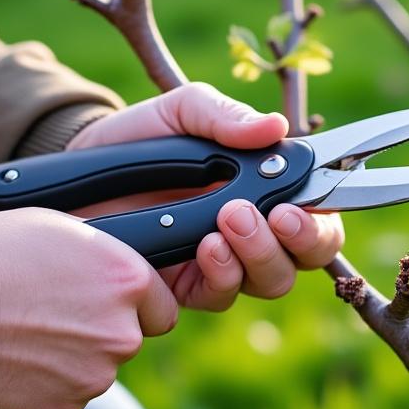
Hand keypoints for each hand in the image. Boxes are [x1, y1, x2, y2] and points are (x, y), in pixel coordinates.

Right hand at [0, 208, 175, 408]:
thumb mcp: (57, 230)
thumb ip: (100, 257)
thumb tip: (109, 268)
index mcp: (128, 281)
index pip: (159, 309)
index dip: (132, 307)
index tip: (102, 304)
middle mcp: (122, 332)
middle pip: (125, 342)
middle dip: (96, 334)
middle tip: (47, 318)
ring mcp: (94, 375)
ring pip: (92, 372)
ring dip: (67, 361)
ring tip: (19, 336)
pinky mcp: (62, 408)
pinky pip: (61, 399)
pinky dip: (41, 387)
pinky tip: (10, 362)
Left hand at [65, 83, 343, 310]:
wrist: (81, 167)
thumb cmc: (142, 136)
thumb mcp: (181, 112)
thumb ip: (224, 116)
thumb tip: (274, 128)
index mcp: (268, 185)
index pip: (322, 211)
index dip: (326, 214)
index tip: (306, 200)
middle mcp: (257, 230)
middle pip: (309, 256)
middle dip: (303, 239)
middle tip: (275, 214)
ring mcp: (226, 262)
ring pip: (273, 280)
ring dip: (259, 253)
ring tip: (227, 221)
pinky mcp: (188, 287)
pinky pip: (223, 295)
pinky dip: (222, 273)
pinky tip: (204, 247)